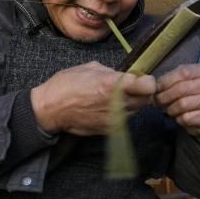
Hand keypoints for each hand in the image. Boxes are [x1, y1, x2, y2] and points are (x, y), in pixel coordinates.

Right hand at [30, 61, 155, 135]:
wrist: (51, 109)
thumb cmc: (66, 85)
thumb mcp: (90, 68)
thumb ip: (112, 72)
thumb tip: (124, 75)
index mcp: (112, 84)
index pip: (148, 86)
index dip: (148, 81)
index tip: (142, 79)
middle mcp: (117, 103)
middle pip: (146, 100)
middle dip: (142, 92)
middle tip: (131, 87)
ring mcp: (114, 119)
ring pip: (136, 110)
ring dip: (132, 103)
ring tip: (117, 97)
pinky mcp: (109, 129)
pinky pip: (124, 120)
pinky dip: (121, 113)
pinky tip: (107, 107)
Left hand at [154, 64, 199, 135]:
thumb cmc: (190, 95)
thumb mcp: (181, 82)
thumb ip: (169, 80)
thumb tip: (152, 86)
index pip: (182, 72)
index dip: (166, 81)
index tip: (156, 88)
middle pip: (181, 89)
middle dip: (164, 97)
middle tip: (157, 102)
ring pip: (182, 104)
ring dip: (170, 109)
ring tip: (169, 109)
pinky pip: (187, 118)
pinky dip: (178, 119)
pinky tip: (179, 116)